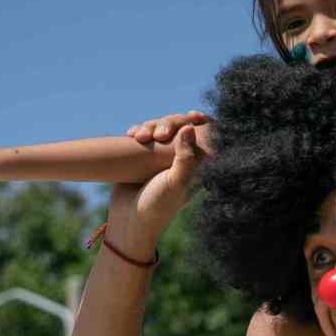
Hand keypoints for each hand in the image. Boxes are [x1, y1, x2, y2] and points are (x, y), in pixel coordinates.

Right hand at [106, 126, 205, 259]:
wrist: (130, 220)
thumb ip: (186, 157)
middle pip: (182, 126)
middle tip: (159, 134)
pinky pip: (145, 134)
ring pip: (162, 128)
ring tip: (139, 136)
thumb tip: (189, 127)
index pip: (205, 137)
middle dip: (169, 122)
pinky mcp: (144, 157)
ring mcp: (162, 158)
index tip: (193, 116)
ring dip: (151, 125)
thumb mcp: (176, 182)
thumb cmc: (158, 205)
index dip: (203, 123)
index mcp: (196, 167)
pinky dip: (139, 130)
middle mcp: (181, 160)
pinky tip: (132, 134)